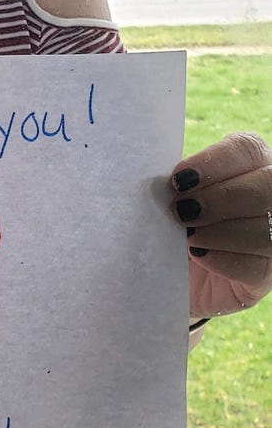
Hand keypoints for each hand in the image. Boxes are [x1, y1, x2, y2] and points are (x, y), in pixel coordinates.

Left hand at [171, 133, 271, 317]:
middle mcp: (270, 197)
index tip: (179, 179)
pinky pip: (257, 266)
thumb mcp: (173, 202)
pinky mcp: (266, 275)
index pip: (248, 150)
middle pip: (266, 186)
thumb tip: (167, 182)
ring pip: (266, 229)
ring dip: (221, 231)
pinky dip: (224, 260)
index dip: (216, 161)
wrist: (167, 278)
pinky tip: (199, 255)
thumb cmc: (171, 230)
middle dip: (222, 197)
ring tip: (187, 236)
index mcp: (250, 166)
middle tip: (182, 210)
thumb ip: (179, 188)